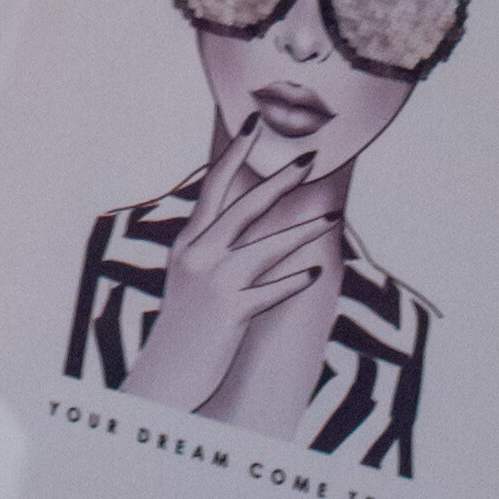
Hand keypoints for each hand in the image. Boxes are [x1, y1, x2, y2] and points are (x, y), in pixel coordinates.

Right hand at [123, 114, 347, 419]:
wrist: (165, 376)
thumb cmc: (185, 330)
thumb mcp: (190, 280)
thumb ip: (210, 251)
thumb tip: (238, 228)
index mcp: (188, 243)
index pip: (213, 187)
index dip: (234, 153)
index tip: (253, 122)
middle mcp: (197, 255)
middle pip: (242, 207)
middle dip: (278, 180)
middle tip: (309, 157)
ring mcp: (212, 283)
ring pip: (263, 247)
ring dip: (302, 231)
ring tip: (332, 217)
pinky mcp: (228, 312)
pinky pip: (268, 291)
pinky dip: (292, 281)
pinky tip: (314, 273)